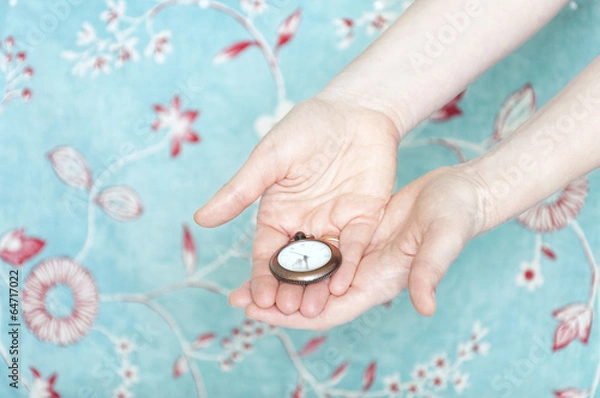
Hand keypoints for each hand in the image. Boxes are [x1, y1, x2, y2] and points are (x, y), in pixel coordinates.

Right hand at [194, 94, 399, 317]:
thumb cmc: (307, 128)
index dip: (262, 277)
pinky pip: (357, 247)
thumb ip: (241, 191)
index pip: (267, 254)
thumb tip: (202, 219)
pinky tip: (343, 284)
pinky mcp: (364, 218)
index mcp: (278, 214)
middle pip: (296, 267)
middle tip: (286, 312)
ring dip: (318, 288)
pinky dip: (350, 265)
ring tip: (312, 310)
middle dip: (290, 290)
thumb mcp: (270, 159)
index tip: (258, 299)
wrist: (354, 109)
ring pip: (326, 264)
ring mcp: (335, 224)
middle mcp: (305, 225)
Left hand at [233, 166, 486, 329]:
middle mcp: (363, 274)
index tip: (258, 313)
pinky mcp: (356, 234)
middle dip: (277, 302)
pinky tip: (275, 249)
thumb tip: (425, 306)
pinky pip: (320, 250)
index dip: (293, 316)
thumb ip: (431, 269)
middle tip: (237, 298)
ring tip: (246, 280)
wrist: (459, 194)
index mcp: (378, 281)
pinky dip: (297, 255)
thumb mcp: (443, 238)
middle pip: (312, 297)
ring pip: (312, 275)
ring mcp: (358, 256)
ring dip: (281, 279)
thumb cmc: (456, 216)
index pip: (329, 310)